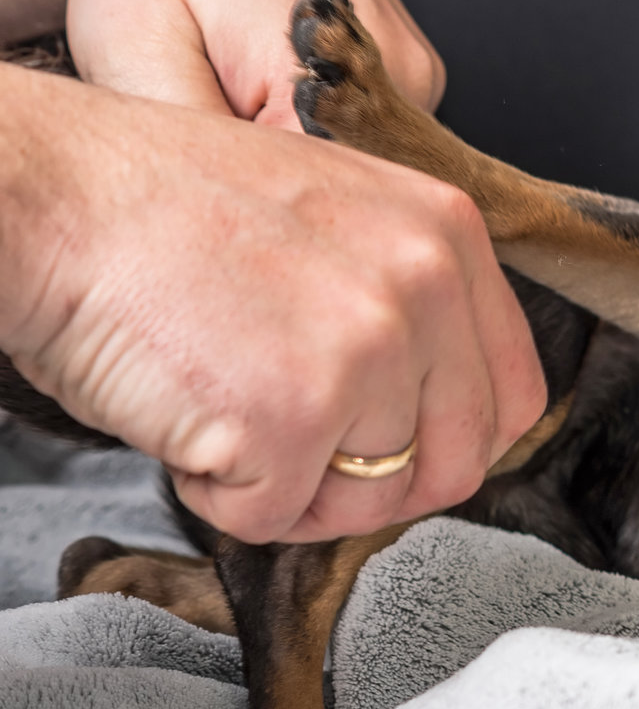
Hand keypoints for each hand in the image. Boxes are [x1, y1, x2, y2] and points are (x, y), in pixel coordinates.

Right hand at [0, 68, 545, 543]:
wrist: (54, 193)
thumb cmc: (167, 205)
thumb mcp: (337, 213)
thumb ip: (407, 297)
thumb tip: (431, 403)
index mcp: (448, 233)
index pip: (513, 392)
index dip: (455, 440)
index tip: (399, 447)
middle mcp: (426, 288)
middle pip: (456, 462)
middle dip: (378, 483)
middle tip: (302, 453)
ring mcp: (367, 352)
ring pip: (367, 500)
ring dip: (294, 484)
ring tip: (227, 408)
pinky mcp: (293, 416)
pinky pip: (275, 515)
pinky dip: (219, 491)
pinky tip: (186, 416)